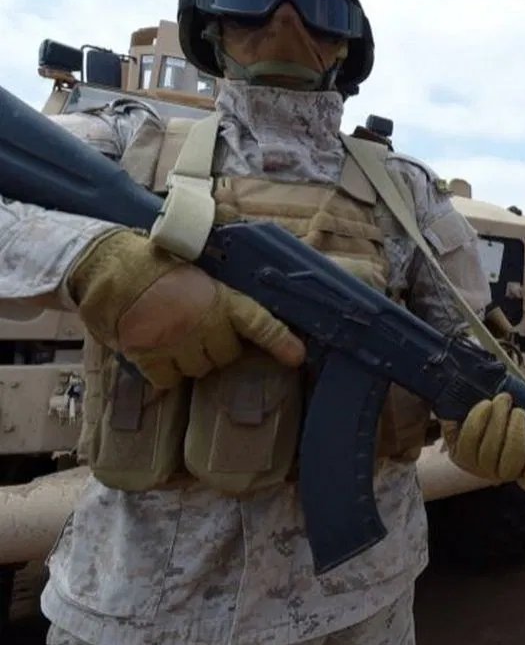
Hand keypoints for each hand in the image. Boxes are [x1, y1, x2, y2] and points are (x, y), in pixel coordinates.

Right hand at [68, 229, 305, 387]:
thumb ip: (222, 291)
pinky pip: (169, 381)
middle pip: (227, 355)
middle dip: (218, 347)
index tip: (297, 356)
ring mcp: (175, 341)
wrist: (108, 264)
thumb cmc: (156, 264)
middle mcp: (202, 322)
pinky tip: (158, 353)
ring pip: (200, 370)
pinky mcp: (147, 356)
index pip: (259, 323)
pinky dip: (165, 373)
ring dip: (192, 359)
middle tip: (200, 330)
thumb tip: (246, 307)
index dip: (280, 341)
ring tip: (176, 337)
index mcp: (219, 297)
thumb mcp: (198, 268)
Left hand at [441, 383, 524, 491]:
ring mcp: (478, 466)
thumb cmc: (510, 409)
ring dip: (497, 424)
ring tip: (503, 400)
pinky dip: (478, 421)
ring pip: (488, 454)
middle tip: (518, 410)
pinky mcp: (459, 454)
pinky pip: (468, 441)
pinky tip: (485, 405)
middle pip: (509, 468)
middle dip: (515, 437)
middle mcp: (501, 471)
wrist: (476, 401)